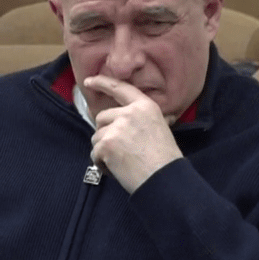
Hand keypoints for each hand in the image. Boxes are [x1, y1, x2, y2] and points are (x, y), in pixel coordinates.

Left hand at [83, 75, 183, 193]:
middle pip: (102, 118)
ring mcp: (116, 128)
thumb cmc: (166, 159)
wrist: (164, 179)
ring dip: (105, 150)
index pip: (120, 88)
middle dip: (106, 133)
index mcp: (145, 107)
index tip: (89, 81)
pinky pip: (95, 153)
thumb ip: (150, 120)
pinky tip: (118, 169)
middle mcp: (129, 113)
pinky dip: (102, 163)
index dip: (102, 82)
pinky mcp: (106, 144)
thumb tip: (168, 117)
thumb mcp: (163, 130)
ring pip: (97, 136)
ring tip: (123, 161)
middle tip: (122, 150)